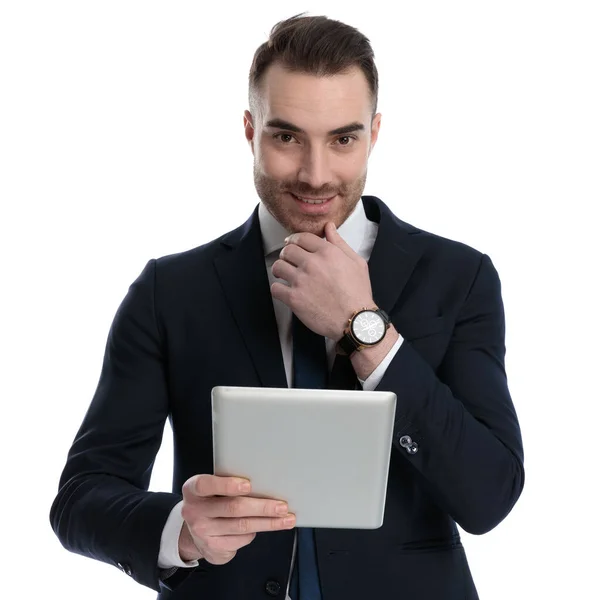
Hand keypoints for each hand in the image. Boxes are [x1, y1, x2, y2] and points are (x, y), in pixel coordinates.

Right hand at [179, 475, 295, 564]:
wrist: (193, 529)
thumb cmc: (210, 501)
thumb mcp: (211, 488)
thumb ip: (228, 483)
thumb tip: (263, 483)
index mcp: (193, 490)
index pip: (207, 485)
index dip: (227, 485)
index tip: (248, 485)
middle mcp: (194, 511)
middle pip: (233, 508)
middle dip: (262, 507)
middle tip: (281, 506)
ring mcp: (202, 532)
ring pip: (242, 526)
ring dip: (268, 523)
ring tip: (285, 519)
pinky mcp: (213, 548)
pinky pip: (241, 539)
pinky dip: (254, 532)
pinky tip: (262, 526)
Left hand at [271, 221, 373, 338]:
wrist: (355, 320)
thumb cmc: (358, 293)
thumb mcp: (356, 262)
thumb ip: (339, 243)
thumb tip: (329, 227)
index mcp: (327, 252)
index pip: (302, 237)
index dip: (295, 240)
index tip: (292, 244)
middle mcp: (312, 264)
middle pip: (287, 250)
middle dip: (286, 254)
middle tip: (289, 261)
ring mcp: (301, 281)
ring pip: (278, 266)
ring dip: (279, 270)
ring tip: (284, 275)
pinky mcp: (294, 298)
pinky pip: (275, 288)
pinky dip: (278, 289)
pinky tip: (285, 291)